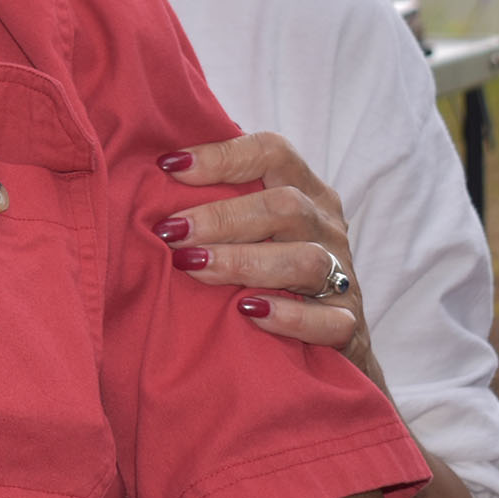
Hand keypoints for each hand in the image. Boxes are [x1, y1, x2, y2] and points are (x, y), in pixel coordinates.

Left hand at [154, 131, 381, 387]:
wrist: (325, 345)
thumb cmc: (265, 271)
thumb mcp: (246, 228)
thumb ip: (212, 200)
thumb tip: (150, 175)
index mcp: (304, 190)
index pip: (272, 152)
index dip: (221, 155)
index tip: (168, 167)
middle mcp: (326, 227)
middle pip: (286, 206)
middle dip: (222, 217)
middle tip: (171, 231)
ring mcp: (342, 277)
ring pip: (305, 261)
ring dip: (244, 261)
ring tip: (193, 266)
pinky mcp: (348, 327)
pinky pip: (330, 321)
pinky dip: (290, 317)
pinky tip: (250, 313)